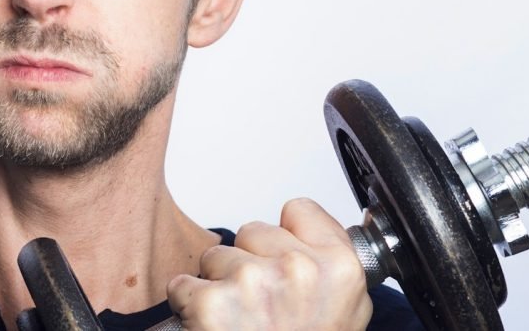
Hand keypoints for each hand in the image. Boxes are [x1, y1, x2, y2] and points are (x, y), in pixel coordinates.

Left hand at [166, 198, 371, 330]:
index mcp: (340, 269)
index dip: (286, 236)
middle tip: (262, 307)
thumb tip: (306, 228)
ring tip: (239, 323)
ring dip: (218, 285)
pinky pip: (183, 283)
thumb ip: (331, 264)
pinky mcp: (212, 303)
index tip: (285, 261)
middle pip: (252, 231)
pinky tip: (213, 330)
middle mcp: (300, 270)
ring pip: (215, 256)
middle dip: (249, 263)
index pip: (300, 209)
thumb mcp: (345, 312)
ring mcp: (254, 283)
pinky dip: (188, 307)